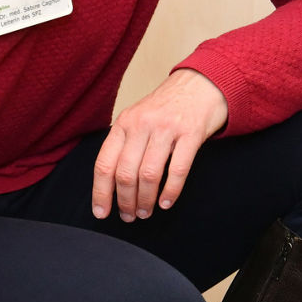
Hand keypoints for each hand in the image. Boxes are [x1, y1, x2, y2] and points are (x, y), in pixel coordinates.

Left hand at [92, 68, 228, 222]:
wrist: (201, 85)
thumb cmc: (168, 108)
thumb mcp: (138, 118)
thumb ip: (125, 144)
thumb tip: (112, 183)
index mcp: (124, 123)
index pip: (104, 163)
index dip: (100, 192)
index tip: (101, 212)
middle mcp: (141, 125)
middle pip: (125, 173)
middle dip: (125, 201)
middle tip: (129, 217)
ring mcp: (166, 128)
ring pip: (148, 174)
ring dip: (145, 200)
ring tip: (146, 213)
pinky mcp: (190, 133)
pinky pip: (177, 170)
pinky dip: (170, 191)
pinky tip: (167, 203)